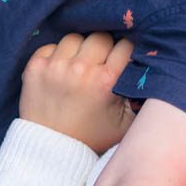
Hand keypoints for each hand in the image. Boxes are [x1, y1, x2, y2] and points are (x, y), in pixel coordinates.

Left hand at [19, 33, 135, 153]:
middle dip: (104, 49)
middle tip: (100, 65)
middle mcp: (81, 69)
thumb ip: (141, 97)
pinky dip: (57, 55)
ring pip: (75, 38)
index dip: (126, 53)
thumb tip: (149, 71)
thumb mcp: (127, 124)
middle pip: (101, 37)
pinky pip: (51, 46)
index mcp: (106, 81)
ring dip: (79, 50)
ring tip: (79, 68)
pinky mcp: (35, 67)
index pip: (126, 46)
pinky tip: (61, 72)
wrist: (52, 148)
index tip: (121, 61)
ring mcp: (55, 66)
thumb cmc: (92, 136)